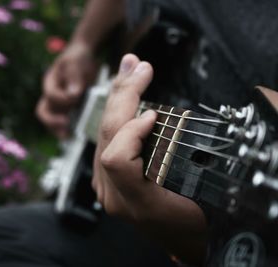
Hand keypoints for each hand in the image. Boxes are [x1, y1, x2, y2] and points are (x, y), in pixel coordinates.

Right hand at [36, 42, 96, 137]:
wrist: (84, 57)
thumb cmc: (78, 58)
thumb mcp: (77, 62)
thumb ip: (75, 76)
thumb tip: (74, 94)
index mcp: (50, 82)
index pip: (51, 95)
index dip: (62, 99)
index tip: (76, 98)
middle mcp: (51, 94)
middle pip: (44, 112)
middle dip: (52, 122)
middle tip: (65, 128)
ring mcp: (59, 103)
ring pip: (52, 121)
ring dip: (58, 130)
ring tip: (68, 137)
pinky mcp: (68, 109)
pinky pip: (64, 122)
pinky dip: (68, 129)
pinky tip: (76, 134)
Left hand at [92, 54, 206, 263]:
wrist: (183, 241)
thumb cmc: (196, 221)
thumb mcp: (206, 193)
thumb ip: (196, 160)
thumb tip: (193, 113)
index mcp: (137, 201)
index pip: (116, 160)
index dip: (131, 133)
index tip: (155, 112)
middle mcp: (113, 194)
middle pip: (108, 137)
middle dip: (122, 95)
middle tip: (137, 66)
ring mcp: (106, 186)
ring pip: (103, 134)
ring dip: (117, 99)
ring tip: (129, 72)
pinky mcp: (105, 178)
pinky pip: (105, 139)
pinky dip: (116, 114)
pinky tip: (124, 96)